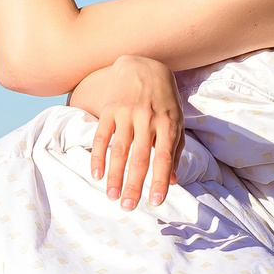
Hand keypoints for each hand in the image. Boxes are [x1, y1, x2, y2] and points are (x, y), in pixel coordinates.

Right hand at [68, 54, 182, 208]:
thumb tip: (172, 181)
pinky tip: (97, 175)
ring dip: (114, 176)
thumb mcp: (177, 122)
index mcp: (168, 125)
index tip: (155, 202)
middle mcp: (147, 119)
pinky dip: (98, 157)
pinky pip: (102, 137)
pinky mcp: (110, 109)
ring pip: (119, 151)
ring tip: (111, 196)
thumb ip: (175, 151)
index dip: (159, 181)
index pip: (163, 158)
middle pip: (139, 158)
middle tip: (128, 207)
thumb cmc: (165, 100)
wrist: (144, 66)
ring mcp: (127, 114)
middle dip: (133, 185)